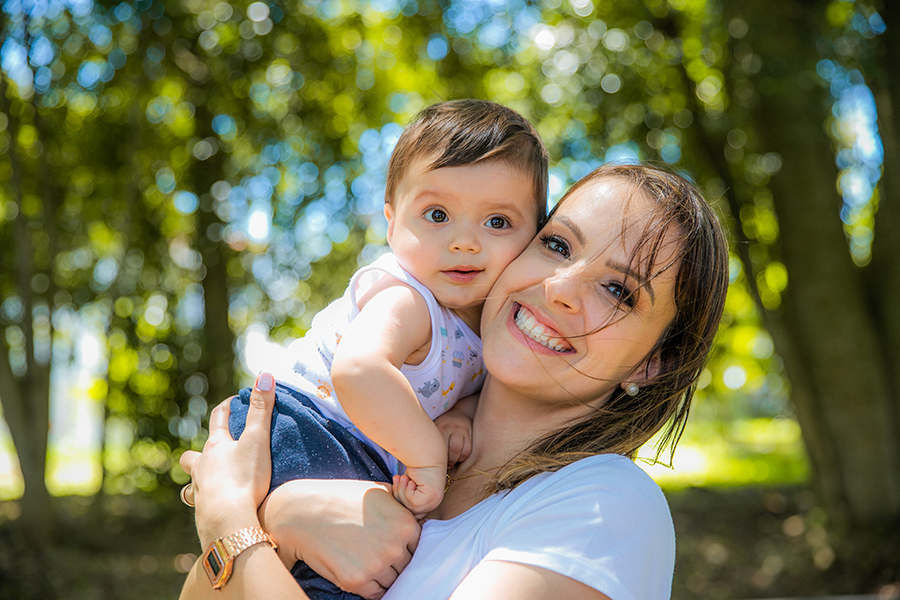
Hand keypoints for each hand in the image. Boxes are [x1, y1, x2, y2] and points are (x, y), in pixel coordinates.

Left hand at [180, 372, 275, 546]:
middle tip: (213, 449)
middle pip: (192, 455)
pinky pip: (198, 505)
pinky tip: (211, 507)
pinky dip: (204, 503)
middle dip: (200, 449)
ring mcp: (199, 491)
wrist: (229, 523)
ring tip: (207, 482)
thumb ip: (261, 409)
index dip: (226, 408)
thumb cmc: (244, 479)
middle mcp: (202, 468)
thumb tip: (265, 375)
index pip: (218, 419)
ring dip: (197, 479)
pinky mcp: (202, 514)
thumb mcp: (257, 440)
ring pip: (191, 482)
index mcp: (215, 447)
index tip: (234, 401)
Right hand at [259, 479, 420, 598]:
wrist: (305, 512)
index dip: (406, 547)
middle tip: (377, 554)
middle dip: (395, 562)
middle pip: (407, 566)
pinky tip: (359, 573)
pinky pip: (375, 593)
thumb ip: (402, 505)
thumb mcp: (378, 491)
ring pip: (392, 581)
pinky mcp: (356, 580)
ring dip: (383, 576)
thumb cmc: (341, 498)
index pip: (418, 547)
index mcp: (405, 524)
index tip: (394, 545)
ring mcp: (377, 565)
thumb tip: (419, 518)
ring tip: (366, 561)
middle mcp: (394, 546)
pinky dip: (370, 587)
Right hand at [391, 464, 445, 518]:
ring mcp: (434, 501)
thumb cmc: (417, 466)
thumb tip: (394, 506)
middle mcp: (434, 504)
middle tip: (398, 478)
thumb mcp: (408, 485)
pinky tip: (412, 479)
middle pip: (409, 511)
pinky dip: (407, 490)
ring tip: (404, 477)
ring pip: (410, 507)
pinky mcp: (431, 496)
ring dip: (402, 490)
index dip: (400, 499)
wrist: (425, 453)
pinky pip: (413, 502)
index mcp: (429, 503)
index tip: (397, 483)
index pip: (411, 512)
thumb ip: (404, 496)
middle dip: (399, 494)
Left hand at [435, 409, 472, 466]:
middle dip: (450, 461)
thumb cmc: (442, 426)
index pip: (441, 446)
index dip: (439, 458)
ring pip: (463, 451)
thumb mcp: (435, 428)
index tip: (436, 464)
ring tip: (452, 463)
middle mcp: (453, 427)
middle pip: (454, 448)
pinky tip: (458, 459)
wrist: (459, 414)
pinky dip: (463, 457)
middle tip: (446, 466)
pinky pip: (468, 450)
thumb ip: (431, 440)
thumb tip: (423, 459)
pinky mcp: (471, 434)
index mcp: (441, 427)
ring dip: (457, 460)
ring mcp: (463, 430)